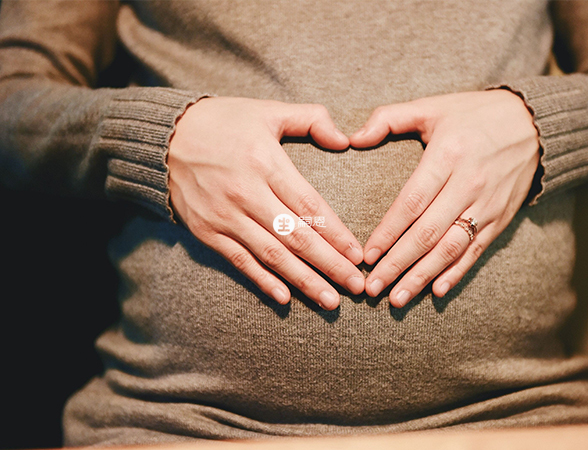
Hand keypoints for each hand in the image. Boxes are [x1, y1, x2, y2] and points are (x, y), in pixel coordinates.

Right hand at [168, 97, 364, 309]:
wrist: (165, 136)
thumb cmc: (223, 122)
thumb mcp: (267, 110)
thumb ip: (311, 118)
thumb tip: (345, 140)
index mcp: (265, 162)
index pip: (309, 205)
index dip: (336, 234)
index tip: (358, 255)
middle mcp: (246, 193)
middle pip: (296, 237)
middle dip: (330, 265)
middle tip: (356, 287)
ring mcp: (224, 216)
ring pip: (272, 255)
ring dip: (303, 281)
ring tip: (331, 301)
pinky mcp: (207, 231)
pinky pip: (239, 261)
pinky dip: (262, 281)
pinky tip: (285, 298)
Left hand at [350, 89, 539, 306]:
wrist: (534, 123)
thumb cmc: (473, 115)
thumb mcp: (431, 106)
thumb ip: (388, 119)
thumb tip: (351, 138)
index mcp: (447, 156)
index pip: (412, 202)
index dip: (388, 232)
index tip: (366, 255)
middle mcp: (469, 184)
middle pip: (428, 233)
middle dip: (397, 264)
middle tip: (373, 287)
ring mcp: (487, 204)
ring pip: (451, 248)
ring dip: (422, 276)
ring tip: (397, 298)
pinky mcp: (501, 218)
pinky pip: (476, 250)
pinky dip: (457, 273)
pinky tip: (436, 291)